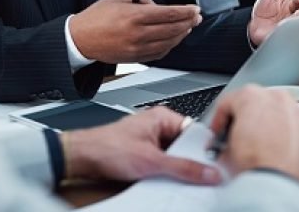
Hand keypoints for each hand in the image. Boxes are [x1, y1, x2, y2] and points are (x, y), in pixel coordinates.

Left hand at [62, 107, 220, 184]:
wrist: (82, 157)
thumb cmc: (107, 147)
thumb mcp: (152, 161)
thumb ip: (183, 168)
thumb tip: (208, 172)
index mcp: (162, 117)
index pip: (195, 132)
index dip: (205, 150)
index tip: (215, 165)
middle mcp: (157, 126)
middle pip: (185, 147)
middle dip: (190, 162)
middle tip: (199, 176)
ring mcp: (150, 141)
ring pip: (174, 157)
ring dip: (176, 169)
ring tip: (177, 179)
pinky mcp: (143, 154)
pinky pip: (163, 164)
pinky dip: (166, 174)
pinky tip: (166, 181)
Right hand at [69, 0, 201, 62]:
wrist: (80, 39)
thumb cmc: (96, 17)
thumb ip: (141, 1)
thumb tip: (158, 6)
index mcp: (134, 16)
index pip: (169, 13)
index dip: (186, 11)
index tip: (194, 9)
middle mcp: (137, 34)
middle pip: (172, 29)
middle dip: (188, 22)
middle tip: (196, 17)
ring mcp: (137, 48)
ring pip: (168, 43)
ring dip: (181, 35)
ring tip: (187, 27)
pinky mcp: (135, 58)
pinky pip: (159, 54)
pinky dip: (169, 46)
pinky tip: (173, 39)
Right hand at [208, 85, 298, 189]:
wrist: (280, 186)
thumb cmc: (256, 166)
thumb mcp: (226, 150)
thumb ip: (226, 138)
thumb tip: (228, 146)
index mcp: (251, 95)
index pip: (228, 102)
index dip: (219, 121)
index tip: (219, 133)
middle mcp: (277, 98)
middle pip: (256, 103)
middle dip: (248, 120)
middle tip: (240, 140)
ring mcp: (298, 111)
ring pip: (279, 113)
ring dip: (271, 125)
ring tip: (263, 147)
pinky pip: (297, 126)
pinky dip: (290, 135)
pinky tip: (282, 152)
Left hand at [248, 0, 298, 46]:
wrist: (252, 25)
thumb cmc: (265, 9)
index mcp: (293, 7)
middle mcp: (294, 18)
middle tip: (293, 8)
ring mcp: (289, 29)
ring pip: (298, 25)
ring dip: (293, 20)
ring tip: (286, 19)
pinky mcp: (283, 39)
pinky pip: (289, 36)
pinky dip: (286, 30)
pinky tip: (280, 26)